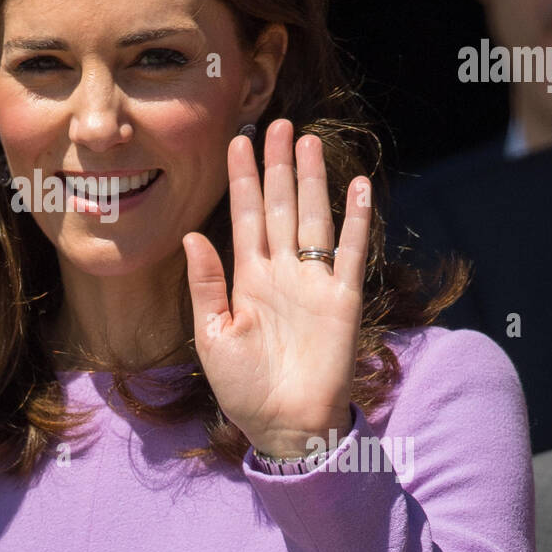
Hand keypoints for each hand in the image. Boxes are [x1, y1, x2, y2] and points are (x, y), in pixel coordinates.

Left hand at [182, 119, 371, 457]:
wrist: (286, 427)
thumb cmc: (244, 389)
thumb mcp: (212, 336)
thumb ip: (206, 285)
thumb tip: (192, 235)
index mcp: (248, 278)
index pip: (245, 217)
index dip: (243, 180)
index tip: (237, 141)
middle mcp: (282, 272)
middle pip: (281, 206)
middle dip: (278, 166)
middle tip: (278, 124)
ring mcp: (314, 282)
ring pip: (314, 218)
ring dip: (312, 180)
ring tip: (308, 141)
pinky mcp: (343, 299)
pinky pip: (350, 252)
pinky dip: (356, 219)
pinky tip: (358, 186)